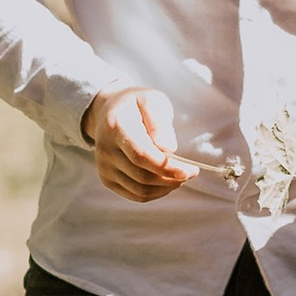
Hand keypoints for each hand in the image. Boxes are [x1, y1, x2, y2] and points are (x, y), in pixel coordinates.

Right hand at [88, 86, 191, 202]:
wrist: (109, 111)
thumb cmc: (136, 104)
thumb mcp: (151, 100)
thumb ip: (159, 122)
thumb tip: (168, 149)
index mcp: (115, 127)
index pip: (141, 155)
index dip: (167, 167)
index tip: (189, 170)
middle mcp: (105, 150)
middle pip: (142, 176)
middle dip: (172, 179)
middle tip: (191, 172)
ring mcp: (104, 167)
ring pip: (140, 190)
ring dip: (166, 188)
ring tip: (180, 176)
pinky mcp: (107, 179)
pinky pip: (136, 195)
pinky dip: (156, 193)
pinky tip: (167, 182)